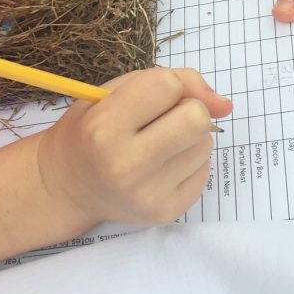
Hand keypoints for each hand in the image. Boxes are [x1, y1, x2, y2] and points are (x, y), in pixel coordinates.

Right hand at [35, 68, 231, 225]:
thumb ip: (167, 81)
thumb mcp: (112, 92)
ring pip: (205, 145)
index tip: (153, 96)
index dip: (168, 84)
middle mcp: (126, 164)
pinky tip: (163, 165)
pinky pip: (204, 172)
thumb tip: (224, 103)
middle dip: (188, 110)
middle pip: (196, 119)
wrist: (68, 186)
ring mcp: (147, 194)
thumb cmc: (90, 130)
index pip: (168, 85)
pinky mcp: (165, 213)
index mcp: (105, 127)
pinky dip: (189, 161)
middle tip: (165, 119)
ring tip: (159, 143)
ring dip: (189, 138)